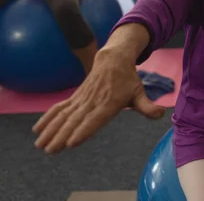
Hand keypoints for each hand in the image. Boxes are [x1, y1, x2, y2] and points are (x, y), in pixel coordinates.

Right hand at [32, 49, 164, 153]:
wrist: (113, 58)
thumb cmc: (128, 79)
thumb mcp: (139, 92)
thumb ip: (147, 106)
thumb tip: (160, 114)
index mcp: (110, 102)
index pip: (95, 119)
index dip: (83, 130)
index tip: (71, 142)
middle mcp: (93, 101)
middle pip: (75, 120)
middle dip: (61, 136)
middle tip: (50, 150)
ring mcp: (82, 99)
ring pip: (64, 115)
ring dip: (51, 130)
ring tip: (41, 145)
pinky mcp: (75, 97)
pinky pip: (59, 108)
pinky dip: (48, 118)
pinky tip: (37, 130)